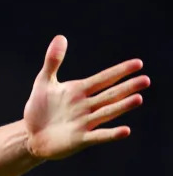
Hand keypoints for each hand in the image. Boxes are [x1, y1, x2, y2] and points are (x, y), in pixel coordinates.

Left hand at [24, 35, 149, 159]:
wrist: (30, 135)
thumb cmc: (40, 108)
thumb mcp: (44, 82)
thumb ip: (53, 61)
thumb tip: (60, 37)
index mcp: (79, 91)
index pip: (103, 78)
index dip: (119, 71)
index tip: (138, 63)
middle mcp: (86, 106)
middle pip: (110, 95)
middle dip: (127, 87)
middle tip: (146, 80)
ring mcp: (85, 123)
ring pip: (107, 112)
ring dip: (122, 106)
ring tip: (139, 98)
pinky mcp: (80, 139)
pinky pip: (98, 136)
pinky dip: (111, 134)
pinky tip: (125, 131)